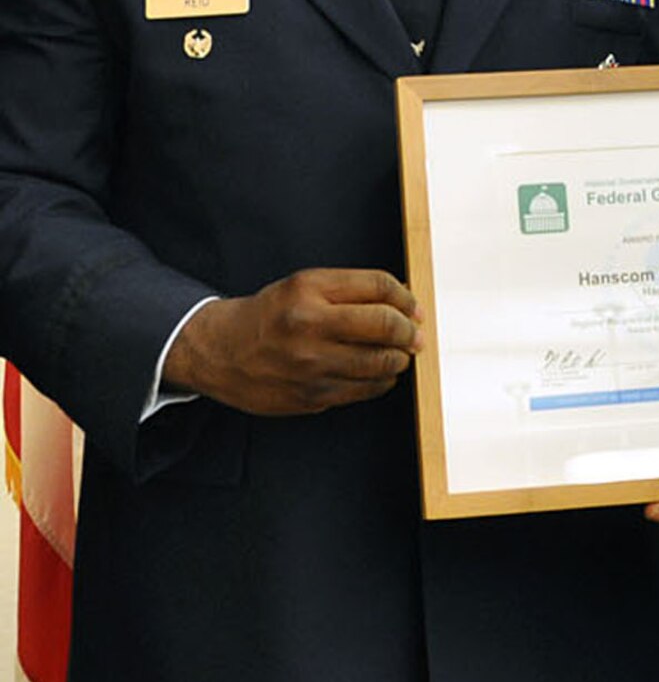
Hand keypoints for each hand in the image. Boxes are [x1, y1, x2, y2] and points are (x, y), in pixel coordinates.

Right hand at [164, 268, 422, 415]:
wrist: (221, 352)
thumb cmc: (269, 316)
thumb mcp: (304, 286)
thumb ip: (352, 289)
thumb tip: (404, 300)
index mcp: (308, 290)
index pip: (378, 286)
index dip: (405, 297)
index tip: (413, 306)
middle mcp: (310, 326)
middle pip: (386, 325)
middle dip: (409, 331)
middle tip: (414, 334)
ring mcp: (312, 365)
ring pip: (382, 363)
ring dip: (399, 358)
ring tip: (398, 354)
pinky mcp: (313, 396)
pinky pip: (366, 390)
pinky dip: (382, 380)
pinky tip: (378, 372)